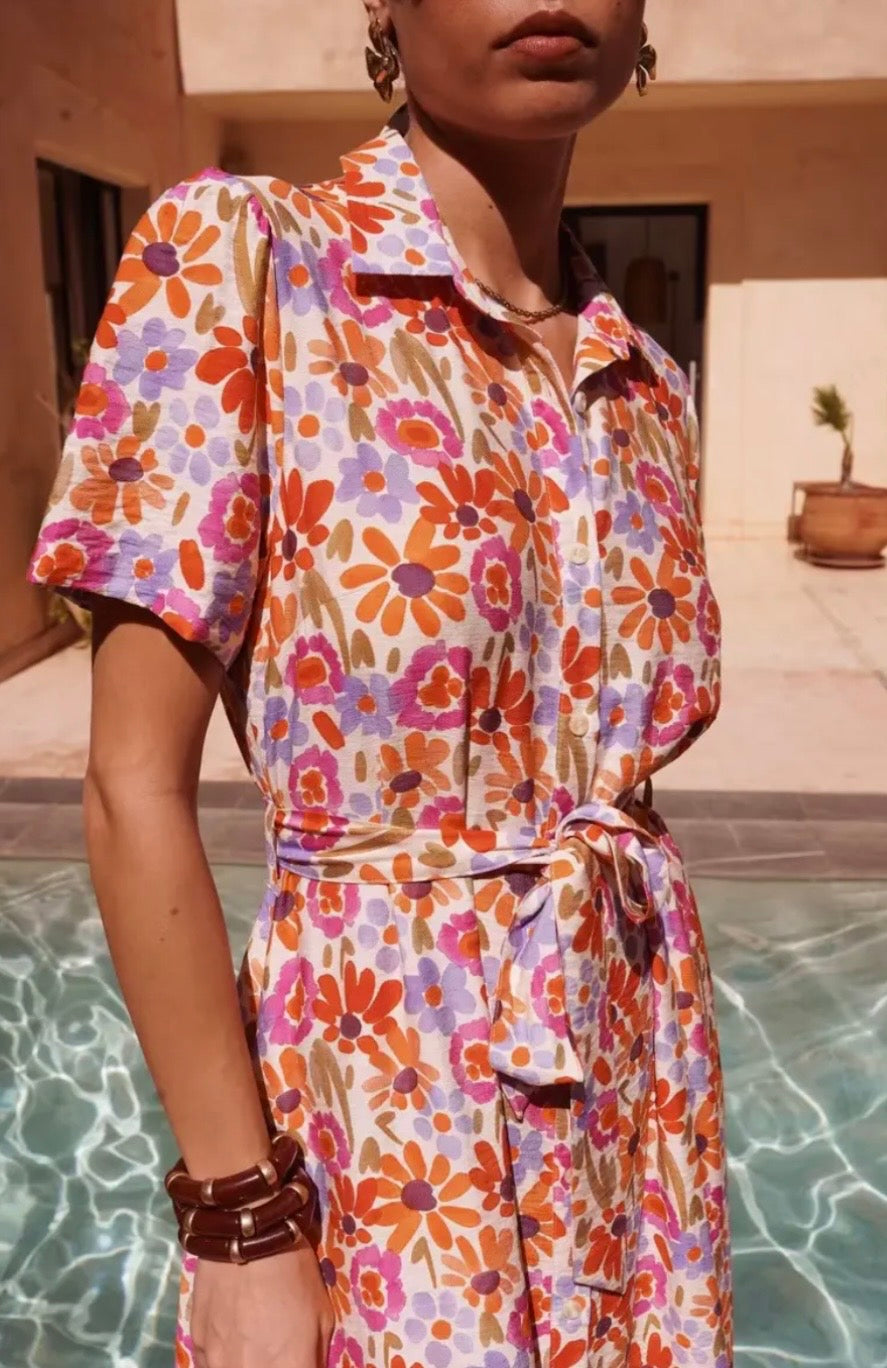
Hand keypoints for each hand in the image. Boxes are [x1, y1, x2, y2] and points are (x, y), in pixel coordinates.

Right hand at [191, 1244, 333, 1367]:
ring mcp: (217, 1364)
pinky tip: (234, 1342)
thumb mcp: (321, 1318)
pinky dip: (224, 1361)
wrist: (247, 1237)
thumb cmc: (295, 1275)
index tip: (297, 1361)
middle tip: (275, 1353)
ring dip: (246, 1364)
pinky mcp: (197, 1346)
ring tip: (256, 1347)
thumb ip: (313, 1359)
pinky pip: (209, 1366)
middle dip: (270, 1366)